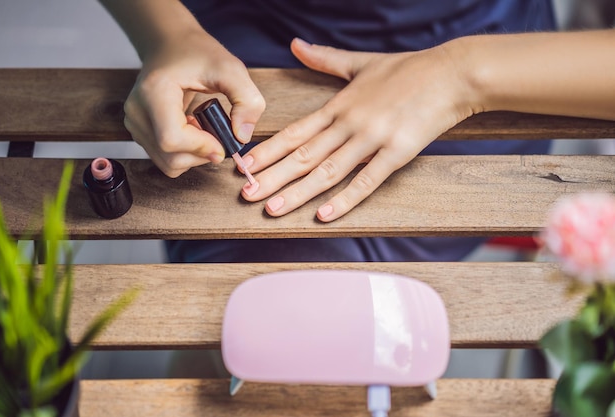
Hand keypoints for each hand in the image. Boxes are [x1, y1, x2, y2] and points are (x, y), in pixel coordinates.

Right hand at [123, 30, 264, 177]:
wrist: (170, 45)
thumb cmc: (198, 54)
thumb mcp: (231, 70)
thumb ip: (247, 101)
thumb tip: (242, 136)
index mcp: (154, 92)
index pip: (171, 139)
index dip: (201, 148)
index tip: (222, 141)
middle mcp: (137, 110)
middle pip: (170, 157)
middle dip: (202, 155)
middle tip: (217, 134)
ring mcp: (134, 123)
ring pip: (167, 164)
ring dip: (194, 156)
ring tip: (204, 129)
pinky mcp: (138, 132)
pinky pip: (165, 159)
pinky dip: (185, 154)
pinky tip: (192, 132)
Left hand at [240, 38, 474, 220]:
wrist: (452, 73)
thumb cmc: (408, 69)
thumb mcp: (361, 63)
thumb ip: (325, 58)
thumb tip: (296, 45)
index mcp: (339, 105)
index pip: (295, 132)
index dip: (267, 150)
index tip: (244, 165)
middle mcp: (349, 123)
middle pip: (303, 156)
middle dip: (271, 177)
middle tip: (245, 195)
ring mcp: (372, 138)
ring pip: (327, 171)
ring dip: (297, 193)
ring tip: (272, 209)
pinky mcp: (397, 152)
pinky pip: (367, 180)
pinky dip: (344, 199)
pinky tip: (323, 215)